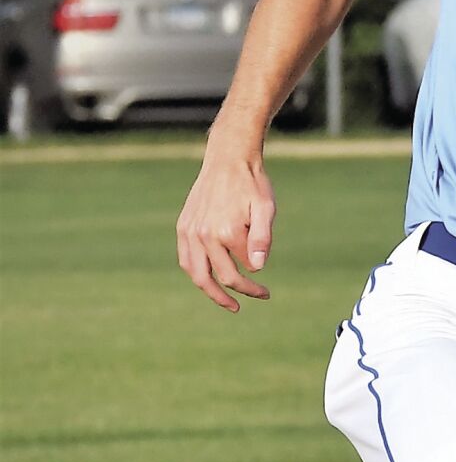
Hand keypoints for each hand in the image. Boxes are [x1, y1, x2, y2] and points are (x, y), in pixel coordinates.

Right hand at [176, 142, 275, 311]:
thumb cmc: (252, 184)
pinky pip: (185, 259)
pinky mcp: (183, 226)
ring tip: (227, 302)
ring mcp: (191, 231)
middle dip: (238, 293)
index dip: (256, 283)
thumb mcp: (266, 208)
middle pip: (219, 278)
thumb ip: (262, 238)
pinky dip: (195, 273)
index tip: (266, 290)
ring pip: (196, 273)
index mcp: (227, 232)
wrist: (228, 158)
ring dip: (211, 292)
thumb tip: (257, 268)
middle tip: (253, 300)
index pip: (242, 271)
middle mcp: (205, 234)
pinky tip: (206, 281)